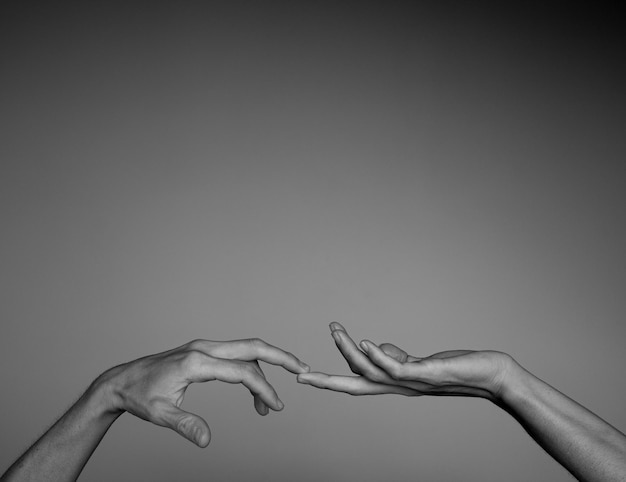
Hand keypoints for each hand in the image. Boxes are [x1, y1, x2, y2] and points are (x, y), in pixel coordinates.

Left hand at [96, 338, 309, 446]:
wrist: (123, 380)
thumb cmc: (140, 396)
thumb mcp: (159, 414)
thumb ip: (185, 425)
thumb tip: (207, 441)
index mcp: (196, 362)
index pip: (241, 371)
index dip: (262, 388)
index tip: (275, 407)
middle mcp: (203, 348)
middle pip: (252, 346)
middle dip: (280, 356)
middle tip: (302, 368)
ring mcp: (204, 347)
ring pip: (246, 351)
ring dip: (265, 370)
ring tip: (269, 404)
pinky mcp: (203, 351)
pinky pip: (235, 356)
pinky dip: (249, 371)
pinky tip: (253, 391)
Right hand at [297, 323, 511, 401]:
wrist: (492, 377)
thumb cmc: (458, 369)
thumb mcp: (420, 362)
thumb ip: (397, 357)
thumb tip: (376, 347)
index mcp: (395, 385)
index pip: (356, 383)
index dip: (331, 380)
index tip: (306, 376)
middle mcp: (399, 387)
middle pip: (355, 386)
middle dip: (327, 382)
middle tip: (301, 375)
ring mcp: (411, 382)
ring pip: (371, 371)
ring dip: (349, 351)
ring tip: (335, 330)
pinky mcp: (426, 373)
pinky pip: (396, 366)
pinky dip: (378, 354)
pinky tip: (365, 342)